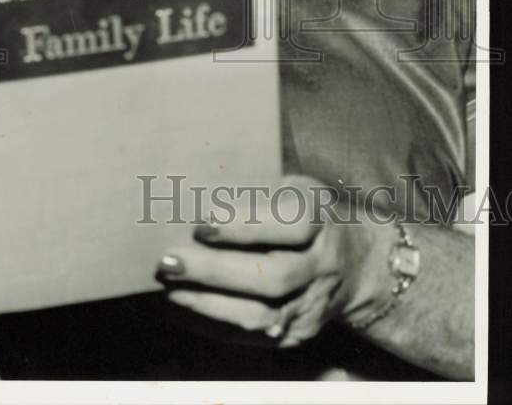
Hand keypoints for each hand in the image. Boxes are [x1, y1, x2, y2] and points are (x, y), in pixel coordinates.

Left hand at [156, 175, 394, 347]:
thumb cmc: (304, 211)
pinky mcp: (300, 334)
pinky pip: (254, 337)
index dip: (244, 226)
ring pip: (263, 315)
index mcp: (322, 217)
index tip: (200, 224)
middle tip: (169, 262)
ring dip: (209, 304)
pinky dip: (213, 324)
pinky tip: (182, 308)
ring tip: (169, 288)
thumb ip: (255, 191)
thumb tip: (192, 197)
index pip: (291, 225)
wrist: (354, 262)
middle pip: (273, 277)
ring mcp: (314, 304)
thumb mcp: (291, 187)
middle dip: (216, 272)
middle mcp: (323, 265)